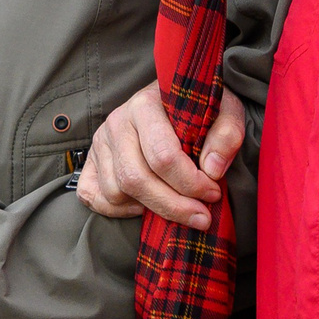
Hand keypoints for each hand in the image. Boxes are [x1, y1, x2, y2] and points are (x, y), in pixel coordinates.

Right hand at [76, 82, 245, 230]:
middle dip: (172, 206)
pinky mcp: (91, 161)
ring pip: (116, 192)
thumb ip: (227, 133)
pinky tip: (144, 205)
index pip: (162, 156)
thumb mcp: (225, 110)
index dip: (191, 183)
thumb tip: (213, 169)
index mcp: (145, 105)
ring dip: (149, 208)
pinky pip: (94, 197)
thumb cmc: (200, 110)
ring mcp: (100, 143)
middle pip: (136, 179)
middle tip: (201, 217)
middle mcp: (117, 122)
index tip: (213, 193)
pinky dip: (118, 210)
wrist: (175, 102)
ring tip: (176, 204)